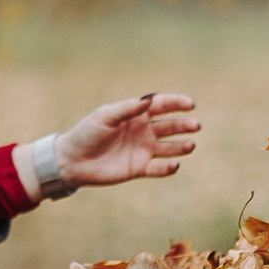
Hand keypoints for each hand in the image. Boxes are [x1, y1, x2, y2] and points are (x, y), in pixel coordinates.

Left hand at [56, 93, 197, 186]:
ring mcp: (143, 150)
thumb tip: (149, 99)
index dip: (177, 103)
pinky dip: (168, 168)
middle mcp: (143, 131)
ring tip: (191, 146)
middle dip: (184, 125)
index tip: (190, 104)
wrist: (73, 160)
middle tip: (195, 126)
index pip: (162, 105)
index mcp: (136, 114)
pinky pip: (158, 168)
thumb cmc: (87, 133)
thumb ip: (128, 108)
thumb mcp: (106, 116)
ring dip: (181, 146)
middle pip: (170, 126)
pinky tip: (175, 165)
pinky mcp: (139, 168)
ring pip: (169, 147)